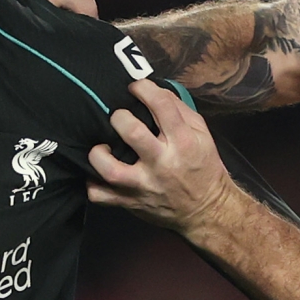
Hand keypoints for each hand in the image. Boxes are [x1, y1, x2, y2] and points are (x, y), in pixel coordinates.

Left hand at [87, 80, 231, 230]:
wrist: (206, 211)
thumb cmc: (203, 168)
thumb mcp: (202, 135)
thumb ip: (179, 110)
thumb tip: (154, 90)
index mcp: (183, 142)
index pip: (161, 105)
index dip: (143, 88)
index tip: (135, 88)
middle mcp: (162, 164)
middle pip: (132, 133)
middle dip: (120, 117)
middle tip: (119, 118)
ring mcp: (144, 186)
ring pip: (110, 170)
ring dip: (99, 154)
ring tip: (102, 147)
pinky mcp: (130, 203)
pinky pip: (100, 196)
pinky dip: (93, 184)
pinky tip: (98, 173)